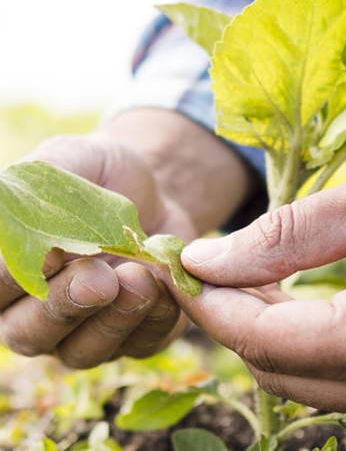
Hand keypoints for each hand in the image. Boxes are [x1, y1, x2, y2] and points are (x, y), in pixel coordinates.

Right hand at [0, 132, 192, 367]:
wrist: (156, 193)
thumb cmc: (102, 176)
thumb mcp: (70, 160)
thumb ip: (35, 188)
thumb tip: (6, 217)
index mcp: (11, 273)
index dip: (13, 278)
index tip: (50, 253)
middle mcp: (40, 311)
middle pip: (30, 334)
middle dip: (66, 306)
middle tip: (100, 278)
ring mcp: (88, 330)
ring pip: (84, 351)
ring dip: (112, 320)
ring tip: (139, 278)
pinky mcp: (136, 335)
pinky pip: (139, 345)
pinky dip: (153, 320)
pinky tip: (164, 288)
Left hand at [177, 148, 345, 422]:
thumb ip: (286, 235)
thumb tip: (208, 259)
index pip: (263, 339)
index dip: (212, 304)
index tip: (182, 268)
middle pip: (279, 370)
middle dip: (233, 321)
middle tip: (211, 270)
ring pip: (309, 383)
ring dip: (268, 335)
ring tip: (249, 281)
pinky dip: (309, 347)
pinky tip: (299, 304)